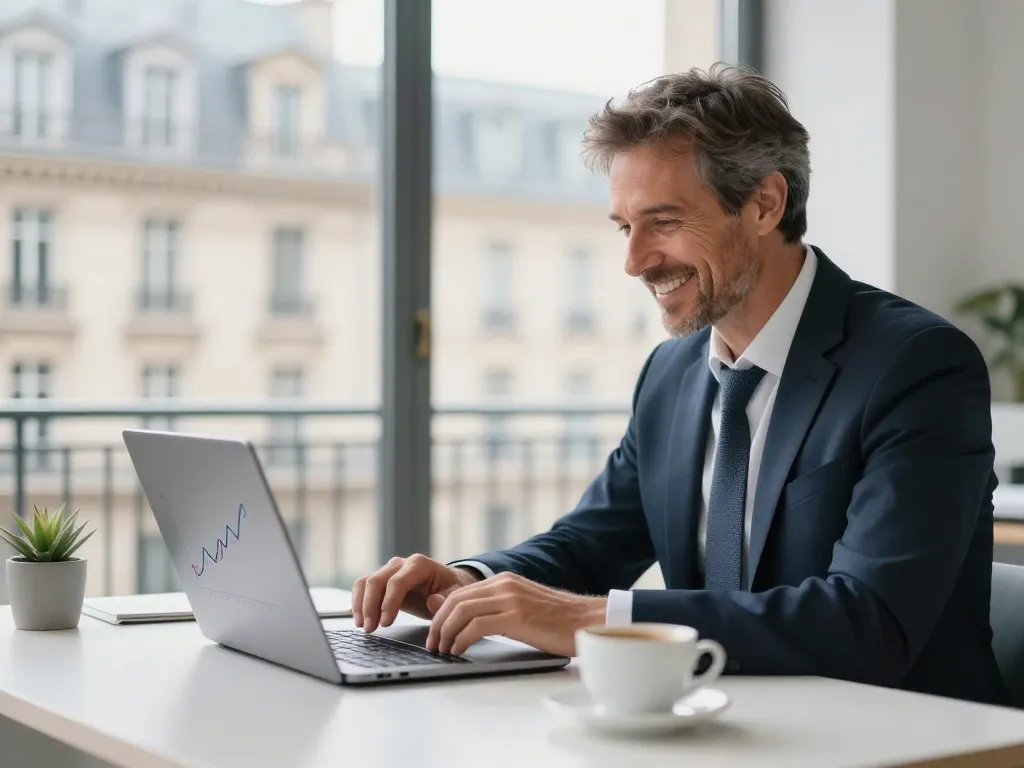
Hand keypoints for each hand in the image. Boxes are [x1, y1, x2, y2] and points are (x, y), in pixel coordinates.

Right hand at [351, 554, 480, 631]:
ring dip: (360, 605)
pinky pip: (363, 587)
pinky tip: (357, 618)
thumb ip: (446, 599)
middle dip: (371, 606)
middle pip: (377, 581)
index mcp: (419, 565)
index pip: (397, 582)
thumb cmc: (451, 590)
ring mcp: (389, 570)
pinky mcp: (382, 581)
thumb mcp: (455, 595)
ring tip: (363, 626)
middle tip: (370, 629)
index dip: (389, 603)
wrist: (447, 585)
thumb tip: (432, 601)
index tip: (386, 623)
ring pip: (366, 582)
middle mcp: (401, 564)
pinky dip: (357, 601)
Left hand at [425, 572, 606, 656]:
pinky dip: (461, 640)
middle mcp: (505, 584)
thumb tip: (459, 615)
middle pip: (455, 599)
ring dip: (446, 633)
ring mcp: (511, 598)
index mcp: (504, 580)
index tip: (436, 633)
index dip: (441, 613)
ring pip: (461, 610)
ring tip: (442, 650)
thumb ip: (493, 608)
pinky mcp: (517, 616)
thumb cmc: (558, 621)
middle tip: (433, 644)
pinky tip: (459, 651)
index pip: (460, 592)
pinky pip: (476, 626)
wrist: (589, 622)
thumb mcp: (521, 609)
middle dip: (438, 623)